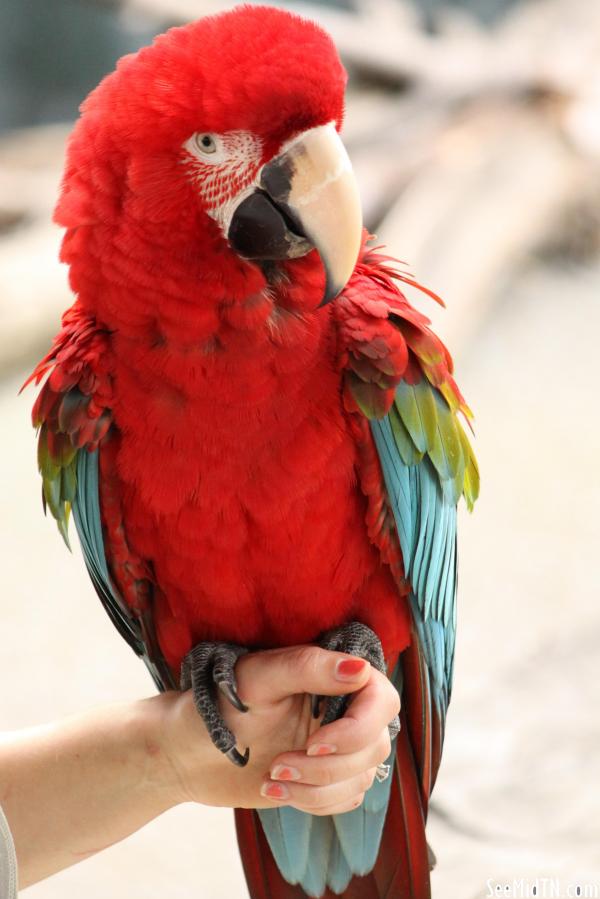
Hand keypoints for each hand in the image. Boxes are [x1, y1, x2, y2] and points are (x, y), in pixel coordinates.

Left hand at [161, 645, 399, 813]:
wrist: (188, 751)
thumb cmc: (218, 704)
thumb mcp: (258, 679)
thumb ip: (308, 667)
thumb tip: (360, 669)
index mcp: (333, 674)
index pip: (382, 700)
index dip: (358, 728)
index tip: (314, 741)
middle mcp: (344, 707)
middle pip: (375, 745)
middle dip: (327, 766)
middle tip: (278, 766)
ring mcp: (340, 744)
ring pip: (362, 777)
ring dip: (316, 788)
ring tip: (271, 779)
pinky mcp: (329, 777)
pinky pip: (347, 800)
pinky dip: (313, 802)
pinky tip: (274, 792)